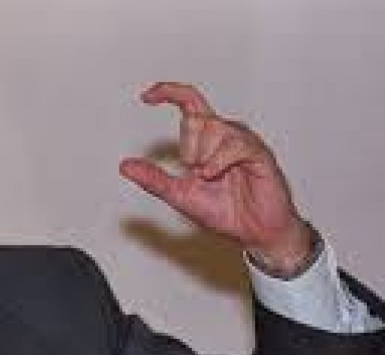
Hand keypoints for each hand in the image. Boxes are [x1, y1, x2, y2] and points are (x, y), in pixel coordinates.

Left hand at [120, 82, 312, 275]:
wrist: (253, 232)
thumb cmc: (224, 210)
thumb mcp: (179, 195)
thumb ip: (154, 179)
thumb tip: (124, 166)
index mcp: (207, 139)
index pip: (189, 102)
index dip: (168, 92)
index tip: (145, 97)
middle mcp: (226, 133)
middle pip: (194, 118)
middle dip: (188, 149)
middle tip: (199, 174)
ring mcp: (244, 142)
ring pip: (214, 127)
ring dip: (204, 157)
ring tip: (211, 177)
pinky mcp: (259, 154)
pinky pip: (235, 144)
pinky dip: (218, 160)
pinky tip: (212, 174)